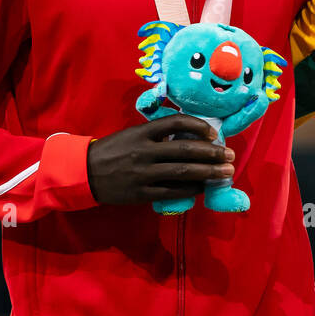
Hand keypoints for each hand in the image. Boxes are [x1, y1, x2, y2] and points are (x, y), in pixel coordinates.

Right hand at [86, 115, 235, 204]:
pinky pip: (172, 191)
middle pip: (185, 149)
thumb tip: (191, 136)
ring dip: (208, 172)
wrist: (84, 172)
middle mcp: (144, 150)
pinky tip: (203, 188)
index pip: (177, 122)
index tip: (213, 135)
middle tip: (230, 156)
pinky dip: (191, 190)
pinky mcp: (141, 192)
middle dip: (212, 153)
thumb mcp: (132, 134)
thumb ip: (158, 134)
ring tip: (226, 173)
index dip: (199, 127)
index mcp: (142, 132)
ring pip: (182, 172)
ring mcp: (143, 173)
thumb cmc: (113, 150)